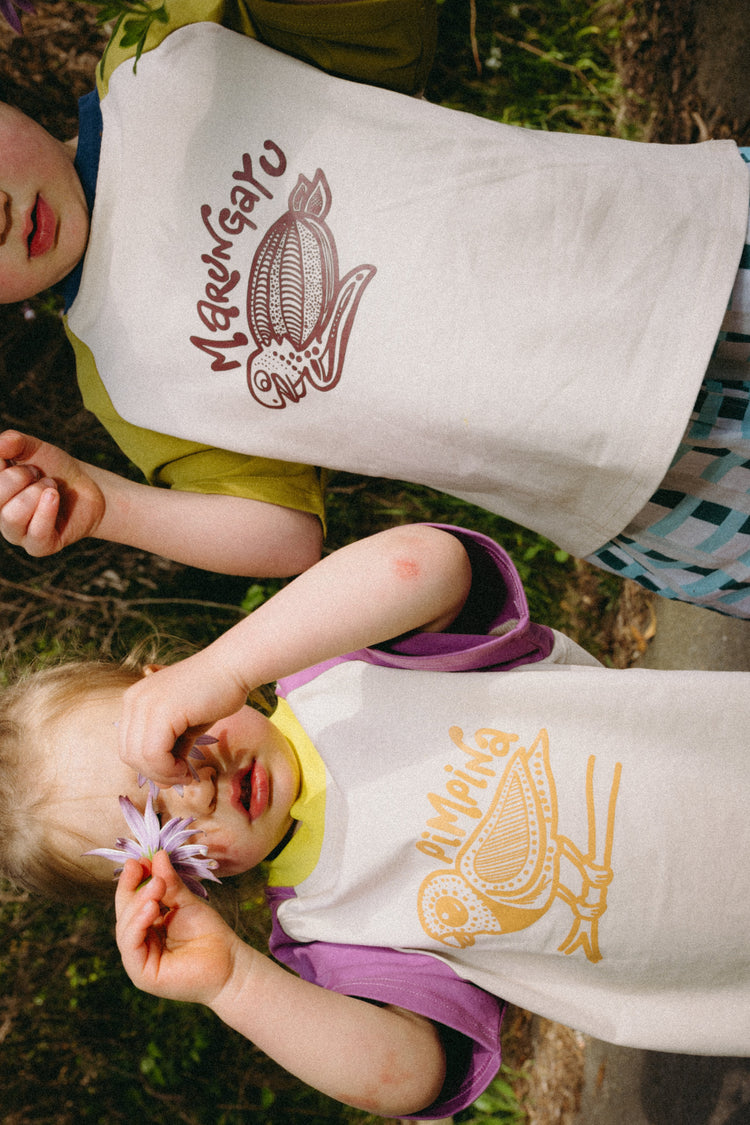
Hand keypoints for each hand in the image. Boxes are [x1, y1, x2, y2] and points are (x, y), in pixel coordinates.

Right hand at [0, 430, 104, 555]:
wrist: (88, 488)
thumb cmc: (55, 469)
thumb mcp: (34, 448)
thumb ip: (15, 442)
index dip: (5, 462)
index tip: (20, 460)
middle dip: (21, 476)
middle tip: (40, 475)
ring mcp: (16, 533)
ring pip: (12, 516)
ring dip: (37, 493)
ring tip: (52, 489)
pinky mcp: (39, 547)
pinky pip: (36, 534)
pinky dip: (46, 511)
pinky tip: (54, 497)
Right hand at [115, 851, 239, 1005]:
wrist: (230, 963)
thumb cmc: (209, 934)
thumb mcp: (187, 902)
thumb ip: (170, 883)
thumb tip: (157, 855)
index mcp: (147, 927)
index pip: (131, 901)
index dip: (131, 881)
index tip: (138, 859)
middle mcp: (139, 943)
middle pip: (124, 913)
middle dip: (133, 888)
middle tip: (144, 867)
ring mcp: (139, 960)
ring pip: (125, 928)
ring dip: (138, 903)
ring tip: (155, 885)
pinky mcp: (142, 974)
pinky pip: (131, 946)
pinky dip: (138, 925)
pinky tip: (151, 908)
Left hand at [118, 653, 249, 788]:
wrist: (233, 668)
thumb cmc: (214, 694)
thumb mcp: (184, 727)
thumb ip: (170, 749)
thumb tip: (164, 781)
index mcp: (134, 700)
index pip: (128, 747)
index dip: (149, 768)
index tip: (175, 774)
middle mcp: (134, 700)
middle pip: (129, 755)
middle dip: (155, 774)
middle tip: (180, 778)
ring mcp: (145, 704)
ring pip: (140, 758)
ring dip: (163, 775)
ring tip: (185, 774)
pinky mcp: (161, 711)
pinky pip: (154, 754)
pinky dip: (169, 770)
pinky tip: (186, 769)